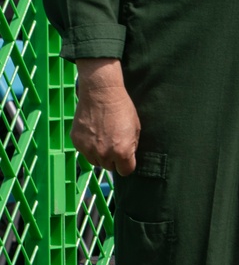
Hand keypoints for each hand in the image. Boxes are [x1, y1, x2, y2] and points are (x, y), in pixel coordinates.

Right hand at [72, 59, 140, 175]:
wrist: (101, 93)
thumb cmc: (122, 108)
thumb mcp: (136, 129)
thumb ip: (132, 147)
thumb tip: (128, 156)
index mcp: (121, 152)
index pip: (125, 171)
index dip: (126, 164)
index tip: (126, 157)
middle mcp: (104, 154)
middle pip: (109, 167)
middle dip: (113, 159)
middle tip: (114, 144)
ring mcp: (88, 149)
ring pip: (95, 161)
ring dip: (100, 154)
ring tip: (103, 138)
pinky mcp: (76, 142)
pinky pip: (84, 151)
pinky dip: (88, 146)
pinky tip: (93, 132)